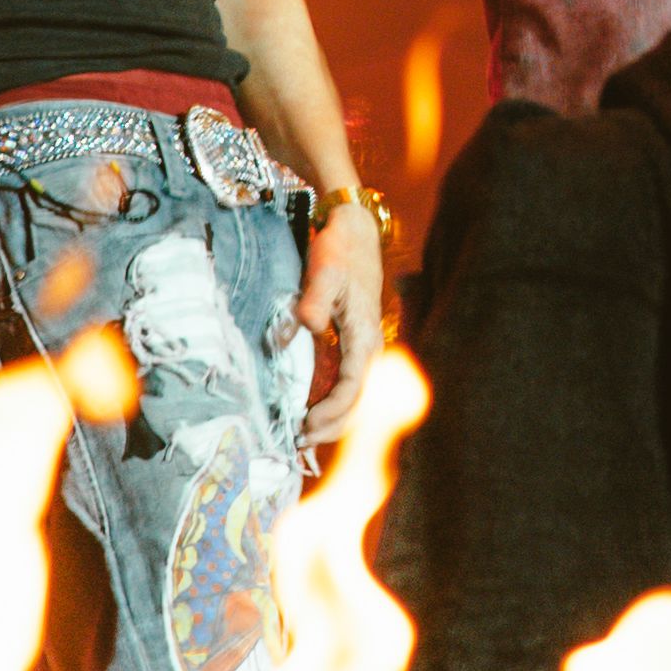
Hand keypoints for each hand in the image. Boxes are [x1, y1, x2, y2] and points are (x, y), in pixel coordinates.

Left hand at [290, 198, 387, 439]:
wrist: (355, 230)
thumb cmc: (340, 250)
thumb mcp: (324, 270)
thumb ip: (314, 300)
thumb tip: (305, 327)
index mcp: (365, 334)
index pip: (353, 387)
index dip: (332, 412)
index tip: (305, 424)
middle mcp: (370, 346)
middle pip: (358, 401)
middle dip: (332, 426)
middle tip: (299, 440)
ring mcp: (365, 347)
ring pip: (356, 396)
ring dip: (334, 419)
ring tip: (305, 434)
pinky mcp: (356, 344)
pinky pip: (350, 384)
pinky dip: (334, 403)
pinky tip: (313, 409)